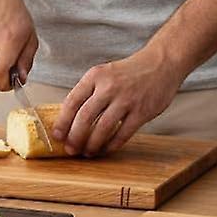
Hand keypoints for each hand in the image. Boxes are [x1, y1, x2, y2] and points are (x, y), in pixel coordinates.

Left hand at [52, 48, 184, 155]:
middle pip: (85, 117)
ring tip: (87, 152)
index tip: (56, 135)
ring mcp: (126, 100)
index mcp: (95, 75)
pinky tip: (105, 149)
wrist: (160, 64)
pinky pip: (122, 134)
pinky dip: (111, 145)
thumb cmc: (129, 72)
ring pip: (102, 129)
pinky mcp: (142, 112)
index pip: (72, 101)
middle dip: (74, 137)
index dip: (62, 121)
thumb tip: (71, 118)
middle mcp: (109, 87)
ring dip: (92, 144)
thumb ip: (90, 91)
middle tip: (70, 149)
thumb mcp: (104, 73)